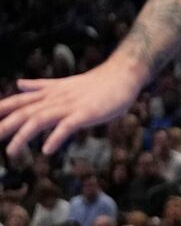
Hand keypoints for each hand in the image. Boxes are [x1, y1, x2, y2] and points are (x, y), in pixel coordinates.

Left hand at [0, 59, 142, 156]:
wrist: (122, 74)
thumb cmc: (95, 83)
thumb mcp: (63, 84)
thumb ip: (40, 87)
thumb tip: (18, 84)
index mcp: (48, 94)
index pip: (17, 102)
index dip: (0, 110)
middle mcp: (55, 99)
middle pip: (24, 112)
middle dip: (5, 126)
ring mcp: (71, 106)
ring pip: (42, 119)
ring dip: (24, 135)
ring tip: (11, 151)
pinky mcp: (87, 113)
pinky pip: (69, 125)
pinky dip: (57, 136)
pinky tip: (48, 150)